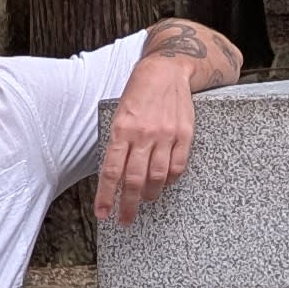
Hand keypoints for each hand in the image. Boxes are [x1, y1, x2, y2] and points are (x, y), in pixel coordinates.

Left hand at [98, 19, 238, 225]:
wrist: (167, 69)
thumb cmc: (139, 92)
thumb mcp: (119, 112)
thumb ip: (118, 141)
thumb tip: (115, 175)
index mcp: (122, 128)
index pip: (111, 171)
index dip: (106, 196)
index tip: (103, 213)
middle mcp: (143, 134)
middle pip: (134, 180)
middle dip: (128, 205)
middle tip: (125, 219)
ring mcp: (166, 134)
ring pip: (157, 177)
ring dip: (149, 195)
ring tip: (145, 201)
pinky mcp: (185, 134)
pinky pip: (177, 166)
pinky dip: (169, 180)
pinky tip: (163, 184)